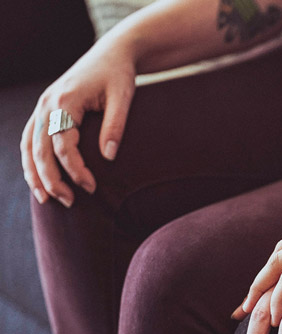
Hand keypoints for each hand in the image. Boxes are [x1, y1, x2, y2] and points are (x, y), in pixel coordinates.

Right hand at [20, 39, 135, 206]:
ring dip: (34, 174)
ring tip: (46, 200)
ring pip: (28, 145)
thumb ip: (115, 126)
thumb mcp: (123, 97)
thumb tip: (108, 158)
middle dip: (51, 179)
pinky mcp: (45, 110)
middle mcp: (47, 104)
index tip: (92, 188)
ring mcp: (42, 106)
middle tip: (69, 203)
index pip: (62, 144)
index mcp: (65, 100)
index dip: (75, 169)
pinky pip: (30, 138)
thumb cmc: (119, 75)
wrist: (111, 53)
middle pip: (39, 149)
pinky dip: (31, 160)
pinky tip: (38, 179)